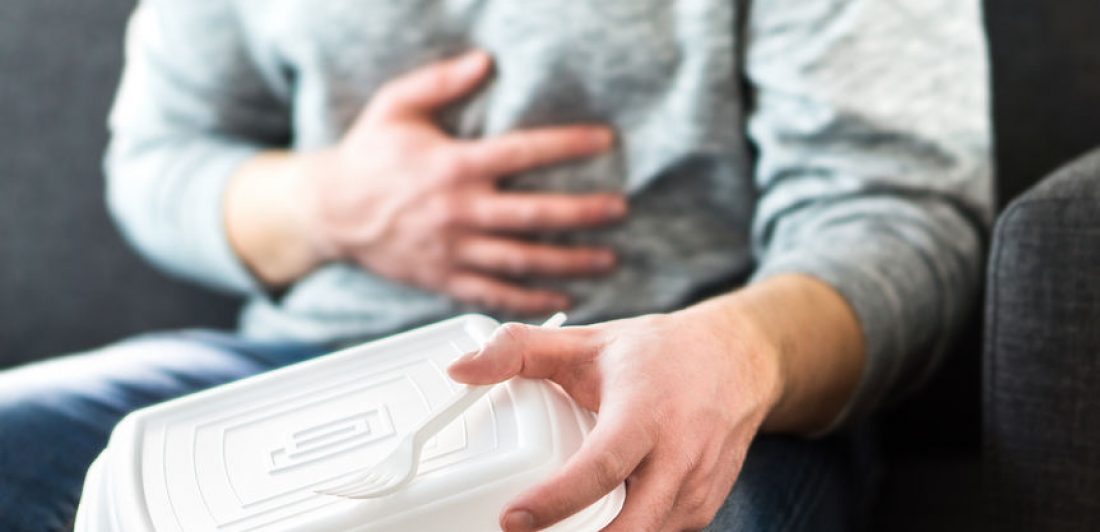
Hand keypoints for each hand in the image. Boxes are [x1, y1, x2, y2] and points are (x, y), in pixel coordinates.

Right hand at [295, 51, 625, 313]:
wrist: (329, 211)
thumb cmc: (367, 156)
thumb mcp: (396, 106)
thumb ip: (440, 82)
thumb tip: (484, 61)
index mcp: (453, 166)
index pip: (522, 153)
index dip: (568, 146)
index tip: (605, 141)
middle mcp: (458, 211)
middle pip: (533, 215)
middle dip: (583, 214)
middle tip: (619, 210)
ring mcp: (452, 250)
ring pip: (522, 261)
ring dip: (569, 263)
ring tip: (608, 260)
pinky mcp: (445, 279)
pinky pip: (495, 294)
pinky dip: (531, 300)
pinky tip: (564, 298)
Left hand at [447, 303, 784, 530]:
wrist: (738, 359)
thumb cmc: (658, 354)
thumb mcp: (585, 343)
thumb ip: (517, 350)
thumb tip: (459, 369)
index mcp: (644, 412)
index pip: (600, 467)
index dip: (556, 500)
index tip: (513, 520)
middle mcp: (678, 454)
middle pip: (633, 526)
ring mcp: (696, 487)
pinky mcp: (703, 507)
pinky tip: (599, 527)